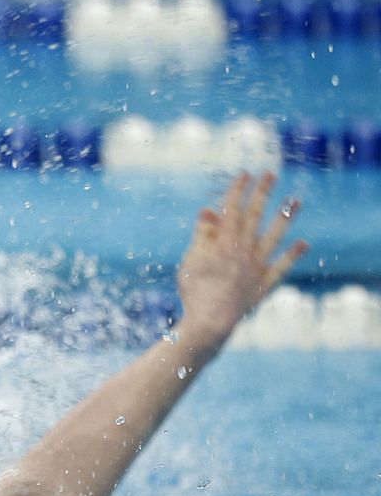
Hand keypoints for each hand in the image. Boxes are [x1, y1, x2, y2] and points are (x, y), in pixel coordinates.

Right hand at [176, 171, 308, 349]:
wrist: (210, 321)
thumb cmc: (195, 291)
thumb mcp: (191, 260)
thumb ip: (203, 235)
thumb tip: (209, 210)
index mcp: (224, 243)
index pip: (232, 210)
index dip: (238, 191)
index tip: (245, 174)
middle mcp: (244, 251)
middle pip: (254, 217)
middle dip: (262, 194)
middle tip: (271, 174)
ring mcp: (257, 266)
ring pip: (273, 237)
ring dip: (284, 218)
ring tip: (295, 201)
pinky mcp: (264, 284)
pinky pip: (281, 267)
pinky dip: (292, 255)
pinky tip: (303, 243)